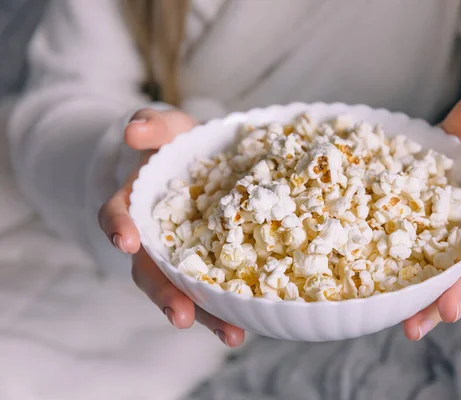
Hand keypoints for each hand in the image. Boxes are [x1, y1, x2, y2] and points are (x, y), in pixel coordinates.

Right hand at [98, 108, 244, 346]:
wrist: (198, 163)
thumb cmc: (177, 147)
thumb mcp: (167, 129)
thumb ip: (152, 125)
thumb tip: (133, 130)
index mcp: (135, 206)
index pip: (116, 217)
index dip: (118, 228)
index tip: (127, 240)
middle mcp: (154, 239)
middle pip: (152, 273)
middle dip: (165, 295)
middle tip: (181, 316)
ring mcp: (182, 256)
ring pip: (186, 291)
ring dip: (205, 315)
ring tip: (230, 334)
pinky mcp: (211, 263)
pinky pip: (216, 288)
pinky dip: (230, 307)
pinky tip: (249, 322)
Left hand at [403, 88, 460, 340]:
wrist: (419, 186)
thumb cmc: (438, 166)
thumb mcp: (445, 144)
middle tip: (450, 309)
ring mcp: (450, 258)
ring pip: (453, 286)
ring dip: (437, 308)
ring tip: (416, 327)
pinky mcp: (427, 272)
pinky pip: (427, 293)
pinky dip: (417, 309)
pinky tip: (402, 324)